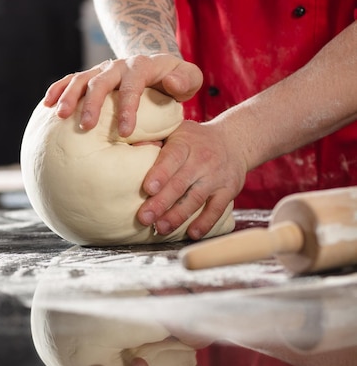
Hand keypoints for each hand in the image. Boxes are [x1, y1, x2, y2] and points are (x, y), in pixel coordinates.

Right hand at [43, 54, 202, 136]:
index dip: (127, 108)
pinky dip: (57, 90)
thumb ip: (187, 81)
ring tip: (59, 116)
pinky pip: (70, 80)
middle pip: (100, 81)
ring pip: (80, 79)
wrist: (155, 65)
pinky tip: (47, 106)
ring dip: (69, 97)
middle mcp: (118, 65)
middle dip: (92, 103)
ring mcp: (101, 70)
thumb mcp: (189, 78)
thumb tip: (172, 83)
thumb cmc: (174, 80)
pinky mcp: (89, 77)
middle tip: (85, 127)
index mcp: (142, 66)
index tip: (124, 133)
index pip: (132, 86)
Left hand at [137, 120, 247, 238]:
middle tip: (145, 218)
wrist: (234, 140)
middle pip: (180, 184)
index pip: (172, 158)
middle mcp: (202, 160)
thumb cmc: (194, 140)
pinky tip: (192, 233)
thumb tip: (130, 148)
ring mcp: (216, 176)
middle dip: (161, 203)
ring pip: (195, 199)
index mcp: (185, 143)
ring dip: (177, 216)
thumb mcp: (175, 131)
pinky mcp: (228, 190)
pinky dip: (205, 222)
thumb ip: (155, 140)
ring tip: (161, 228)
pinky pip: (216, 209)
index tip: (148, 188)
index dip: (160, 173)